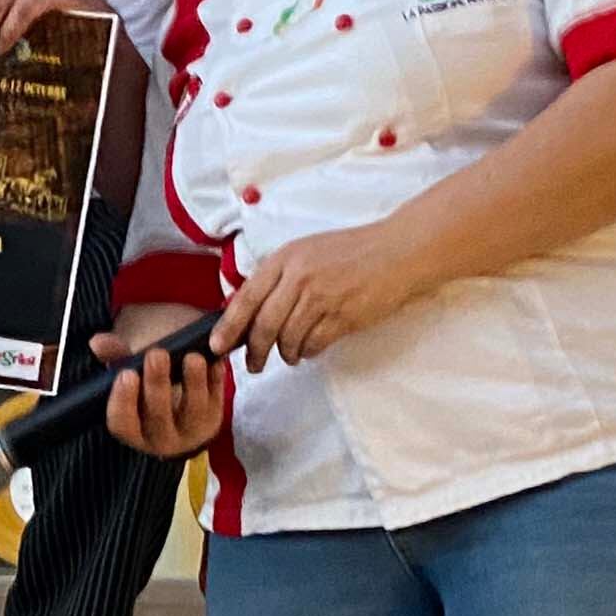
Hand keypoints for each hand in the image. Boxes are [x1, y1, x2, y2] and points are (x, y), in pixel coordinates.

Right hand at [92, 326, 224, 458]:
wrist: (179, 403)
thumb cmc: (145, 390)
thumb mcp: (128, 376)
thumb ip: (114, 357)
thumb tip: (97, 342)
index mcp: (133, 431)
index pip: (122, 424)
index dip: (123, 401)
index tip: (126, 374)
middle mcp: (160, 438)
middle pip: (158, 417)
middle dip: (157, 385)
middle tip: (156, 354)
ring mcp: (190, 431)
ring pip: (192, 412)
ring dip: (193, 383)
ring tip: (192, 358)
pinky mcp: (214, 419)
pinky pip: (217, 400)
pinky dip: (216, 379)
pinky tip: (215, 360)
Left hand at [212, 223, 423, 370]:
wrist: (398, 251)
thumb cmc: (352, 252)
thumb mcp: (307, 252)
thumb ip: (279, 277)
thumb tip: (250, 311)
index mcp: (285, 259)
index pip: (246, 298)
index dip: (228, 326)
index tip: (217, 346)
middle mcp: (299, 277)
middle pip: (263, 326)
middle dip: (254, 352)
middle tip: (253, 365)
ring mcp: (322, 297)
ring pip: (288, 339)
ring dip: (286, 353)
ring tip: (291, 354)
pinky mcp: (343, 316)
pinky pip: (314, 345)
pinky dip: (309, 352)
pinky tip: (312, 348)